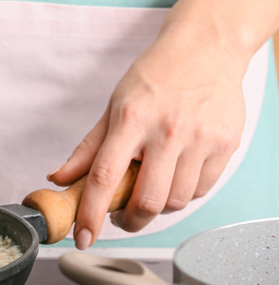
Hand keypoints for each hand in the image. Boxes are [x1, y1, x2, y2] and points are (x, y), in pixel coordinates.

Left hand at [48, 24, 247, 248]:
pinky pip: (200, 190)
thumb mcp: (114, 106)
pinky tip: (174, 175)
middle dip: (128, 221)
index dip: (89, 214)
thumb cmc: (156, 76)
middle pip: (145, 202)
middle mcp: (166, 131)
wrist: (207, 47)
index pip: (104, 178)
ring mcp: (200, 139)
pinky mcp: (225, 145)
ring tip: (149, 188)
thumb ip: (87, 148)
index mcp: (131, 119)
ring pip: (174, 202)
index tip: (82, 237)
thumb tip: (59, 178)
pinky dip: (183, 194)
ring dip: (157, 208)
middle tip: (120, 216)